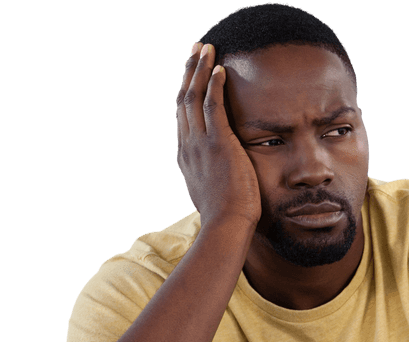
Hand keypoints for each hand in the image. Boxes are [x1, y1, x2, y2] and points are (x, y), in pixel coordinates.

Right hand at [176, 42, 260, 228]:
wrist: (225, 225)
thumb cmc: (224, 215)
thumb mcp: (210, 190)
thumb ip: (209, 175)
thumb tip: (215, 173)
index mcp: (185, 154)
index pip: (183, 114)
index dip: (187, 90)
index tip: (191, 74)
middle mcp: (187, 144)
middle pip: (184, 99)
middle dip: (190, 72)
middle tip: (196, 50)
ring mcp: (200, 143)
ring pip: (194, 97)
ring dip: (200, 70)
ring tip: (206, 49)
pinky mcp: (217, 143)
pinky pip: (212, 106)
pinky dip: (214, 85)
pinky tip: (220, 69)